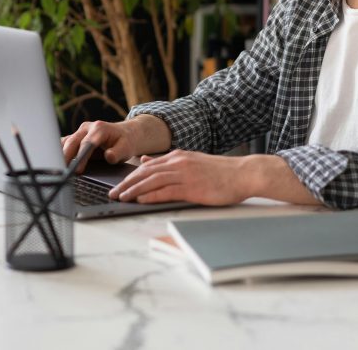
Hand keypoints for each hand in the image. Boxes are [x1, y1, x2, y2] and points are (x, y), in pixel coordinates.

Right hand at [61, 114, 171, 169]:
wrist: (125, 134)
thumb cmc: (125, 142)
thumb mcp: (126, 148)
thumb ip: (118, 153)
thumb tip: (109, 156)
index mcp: (99, 128)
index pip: (87, 143)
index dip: (81, 157)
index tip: (78, 170)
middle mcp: (87, 128)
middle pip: (72, 141)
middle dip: (66, 157)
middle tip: (62, 172)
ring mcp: (80, 132)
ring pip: (66, 142)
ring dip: (60, 155)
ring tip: (56, 169)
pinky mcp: (76, 137)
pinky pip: (65, 143)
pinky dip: (59, 152)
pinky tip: (54, 163)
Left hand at [110, 152, 319, 206]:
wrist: (244, 173)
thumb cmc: (220, 171)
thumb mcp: (191, 161)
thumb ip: (168, 163)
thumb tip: (145, 161)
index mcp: (177, 156)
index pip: (147, 166)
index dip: (130, 176)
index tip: (118, 185)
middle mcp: (178, 162)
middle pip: (145, 173)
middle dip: (127, 183)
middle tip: (113, 193)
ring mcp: (185, 174)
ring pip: (152, 181)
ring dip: (134, 190)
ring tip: (121, 198)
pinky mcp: (193, 187)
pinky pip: (167, 191)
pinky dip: (151, 195)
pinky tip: (141, 200)